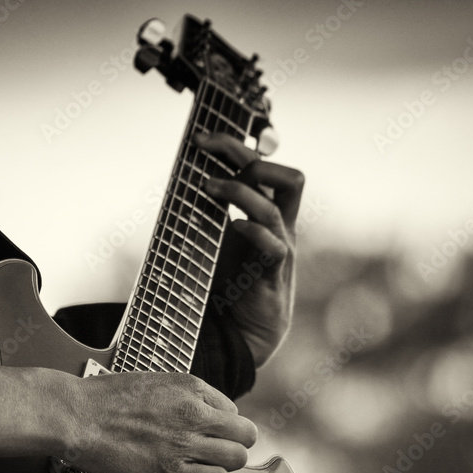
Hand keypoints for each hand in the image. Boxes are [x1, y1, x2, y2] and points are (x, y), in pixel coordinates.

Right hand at [66, 371, 256, 472]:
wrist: (76, 416)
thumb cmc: (103, 400)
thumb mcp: (153, 382)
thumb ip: (182, 397)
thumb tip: (201, 412)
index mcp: (190, 387)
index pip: (233, 411)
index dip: (222, 425)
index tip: (210, 433)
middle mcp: (194, 413)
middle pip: (245, 435)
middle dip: (235, 444)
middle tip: (218, 451)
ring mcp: (185, 444)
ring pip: (236, 459)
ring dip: (225, 464)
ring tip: (206, 465)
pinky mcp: (172, 472)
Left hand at [197, 132, 304, 366]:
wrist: (244, 334)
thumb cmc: (232, 285)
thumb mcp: (220, 239)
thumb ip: (213, 211)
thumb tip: (185, 180)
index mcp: (270, 215)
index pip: (267, 167)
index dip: (238, 145)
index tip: (202, 139)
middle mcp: (281, 229)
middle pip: (287, 177)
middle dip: (246, 156)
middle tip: (208, 152)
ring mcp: (281, 252)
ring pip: (275, 209)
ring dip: (240, 192)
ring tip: (209, 188)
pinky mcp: (272, 277)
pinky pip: (273, 248)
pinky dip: (255, 232)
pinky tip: (235, 226)